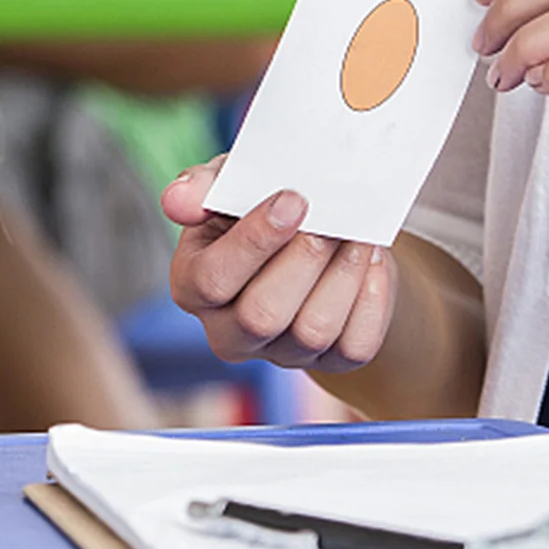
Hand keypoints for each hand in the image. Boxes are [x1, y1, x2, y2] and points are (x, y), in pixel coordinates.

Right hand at [163, 159, 396, 371]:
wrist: (312, 235)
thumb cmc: (258, 206)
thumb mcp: (229, 185)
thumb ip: (202, 188)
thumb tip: (177, 202)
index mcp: (190, 286)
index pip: (211, 280)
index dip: (254, 242)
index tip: (293, 200)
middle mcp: (227, 331)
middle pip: (260, 315)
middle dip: (304, 261)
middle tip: (333, 220)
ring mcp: (278, 353)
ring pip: (311, 332)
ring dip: (343, 276)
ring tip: (358, 234)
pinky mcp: (327, 363)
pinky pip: (354, 346)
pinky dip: (371, 300)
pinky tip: (370, 262)